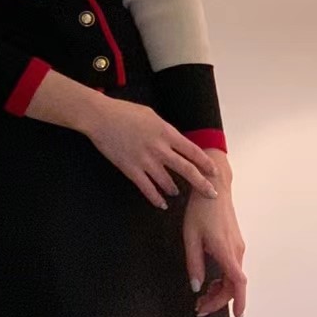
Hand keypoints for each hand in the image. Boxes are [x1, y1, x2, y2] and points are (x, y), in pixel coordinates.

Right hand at [82, 99, 220, 207]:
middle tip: (211, 194)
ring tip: (178, 193)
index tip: (215, 172)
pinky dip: (156, 198)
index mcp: (166, 132)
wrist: (101, 117)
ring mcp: (145, 161)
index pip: (193, 151)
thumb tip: (175, 142)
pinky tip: (161, 204)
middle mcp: (159, 148)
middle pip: (186, 170)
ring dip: (175, 190)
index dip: (206, 163)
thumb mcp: (151, 116)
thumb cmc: (124, 112)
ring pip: (167, 182)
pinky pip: (147, 189)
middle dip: (201, 183)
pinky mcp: (131, 170)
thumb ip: (165, 131)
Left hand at [184, 181, 247, 316]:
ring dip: (220, 291)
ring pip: (233, 278)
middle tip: (199, 308)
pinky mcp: (236, 243)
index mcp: (225, 250)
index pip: (237, 282)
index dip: (239, 302)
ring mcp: (238, 247)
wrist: (214, 186)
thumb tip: (196, 287)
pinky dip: (223, 280)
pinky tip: (210, 281)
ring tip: (202, 298)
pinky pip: (233, 268)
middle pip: (233, 285)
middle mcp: (236, 251)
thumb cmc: (200, 209)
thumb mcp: (190, 236)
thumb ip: (194, 263)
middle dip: (218, 301)